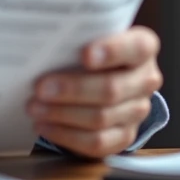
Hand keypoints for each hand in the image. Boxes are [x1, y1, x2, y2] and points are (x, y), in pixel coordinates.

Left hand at [27, 26, 162, 158]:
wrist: (101, 75)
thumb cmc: (88, 50)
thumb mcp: (88, 37)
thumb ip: (76, 37)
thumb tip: (41, 40)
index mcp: (142, 48)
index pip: (137, 47)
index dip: (112, 51)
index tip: (84, 55)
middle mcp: (145, 80)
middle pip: (111, 89)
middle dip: (72, 89)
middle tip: (40, 88)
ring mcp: (137, 110)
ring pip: (101, 118)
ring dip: (62, 114)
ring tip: (34, 108)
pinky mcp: (124, 135)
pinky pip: (97, 142)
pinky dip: (66, 135)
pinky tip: (45, 125)